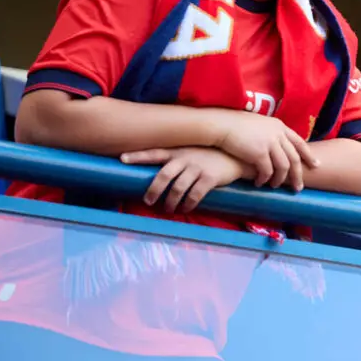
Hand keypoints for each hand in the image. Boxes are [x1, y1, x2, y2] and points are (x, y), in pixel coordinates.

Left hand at [122, 147, 253, 213]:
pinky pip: (194, 195)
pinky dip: (188, 204)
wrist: (237, 156)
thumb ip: (179, 159)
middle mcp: (186, 158)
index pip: (154, 153)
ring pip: (177, 189)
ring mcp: (198, 168)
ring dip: (171, 202)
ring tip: (168, 209)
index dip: (138, 156)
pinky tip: (185, 209)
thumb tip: (162, 174)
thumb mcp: (193, 151)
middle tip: (148, 202)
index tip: (122, 158)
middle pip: (163, 176)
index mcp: (178, 151)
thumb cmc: (212, 155)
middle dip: (154, 191)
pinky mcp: (209, 178)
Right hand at [210, 110, 318, 189]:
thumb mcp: (259, 124)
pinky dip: (264, 179)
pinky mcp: (259, 153)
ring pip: (283, 167)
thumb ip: (270, 133)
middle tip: (298, 187)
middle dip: (298, 174)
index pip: (299, 142)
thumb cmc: (235, 125)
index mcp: (279, 126)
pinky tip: (260, 183)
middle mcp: (277, 134)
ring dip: (280, 180)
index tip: (316, 165)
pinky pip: (267, 171)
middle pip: (294, 158)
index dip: (308, 155)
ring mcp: (269, 143)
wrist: (221, 124)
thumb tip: (275, 144)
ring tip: (275, 186)